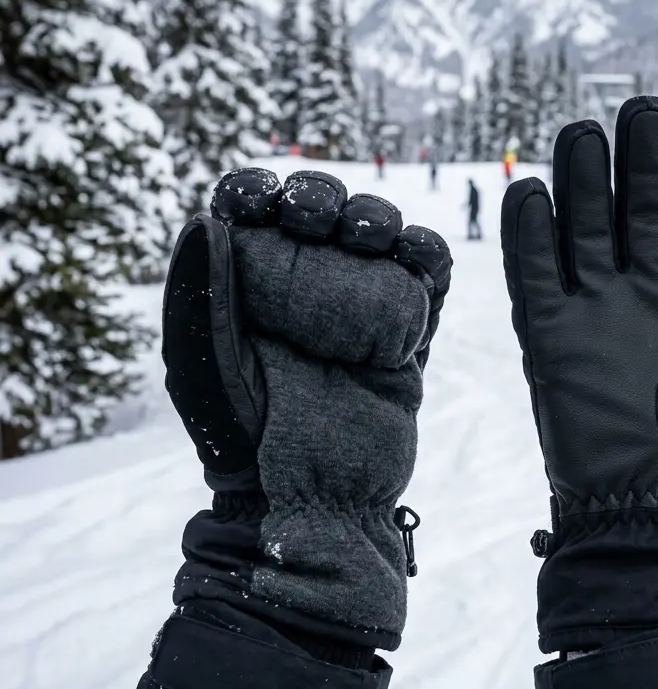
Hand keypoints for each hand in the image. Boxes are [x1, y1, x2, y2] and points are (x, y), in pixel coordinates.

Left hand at [162, 168, 450, 645]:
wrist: (316, 499)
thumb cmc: (244, 438)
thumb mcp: (203, 364)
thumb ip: (200, 292)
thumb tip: (207, 218)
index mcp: (249, 284)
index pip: (255, 209)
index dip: (258, 188)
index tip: (260, 201)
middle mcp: (305, 285)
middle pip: (321, 206)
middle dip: (320, 196)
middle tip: (315, 218)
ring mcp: (361, 304)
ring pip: (377, 229)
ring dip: (374, 215)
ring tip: (365, 234)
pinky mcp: (409, 326)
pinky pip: (427, 273)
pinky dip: (425, 252)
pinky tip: (410, 257)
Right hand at [501, 97, 657, 651]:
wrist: (640, 504)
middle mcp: (649, 290)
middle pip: (641, 209)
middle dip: (642, 162)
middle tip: (641, 113)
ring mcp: (596, 307)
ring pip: (586, 228)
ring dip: (584, 182)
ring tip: (583, 136)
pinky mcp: (550, 332)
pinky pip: (535, 272)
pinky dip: (530, 234)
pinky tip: (530, 193)